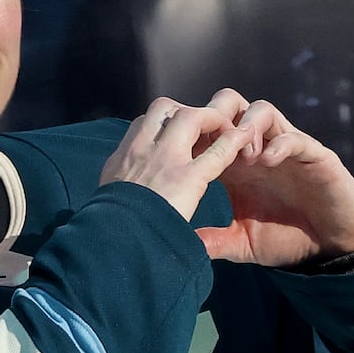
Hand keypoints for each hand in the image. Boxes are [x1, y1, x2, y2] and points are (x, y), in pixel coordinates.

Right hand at [100, 97, 252, 221]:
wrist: (115, 244)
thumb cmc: (112, 233)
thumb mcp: (109, 205)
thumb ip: (123, 193)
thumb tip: (127, 199)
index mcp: (121, 160)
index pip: (142, 124)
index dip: (164, 124)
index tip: (177, 134)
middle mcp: (140, 151)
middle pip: (164, 108)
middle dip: (188, 111)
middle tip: (206, 125)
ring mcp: (164, 160)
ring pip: (190, 117)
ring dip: (211, 119)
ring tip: (226, 130)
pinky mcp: (187, 178)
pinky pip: (216, 151)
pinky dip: (232, 142)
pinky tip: (244, 141)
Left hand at [192, 90, 353, 266]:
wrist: (330, 248)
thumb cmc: (287, 240)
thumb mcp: (243, 243)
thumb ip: (215, 241)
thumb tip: (179, 245)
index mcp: (237, 165)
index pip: (208, 132)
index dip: (192, 135)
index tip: (179, 152)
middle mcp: (259, 149)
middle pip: (231, 106)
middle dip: (217, 116)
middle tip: (211, 143)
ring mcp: (285, 149)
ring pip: (262, 110)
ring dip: (247, 127)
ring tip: (244, 157)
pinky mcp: (314, 156)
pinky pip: (295, 137)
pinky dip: (279, 143)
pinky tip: (267, 161)